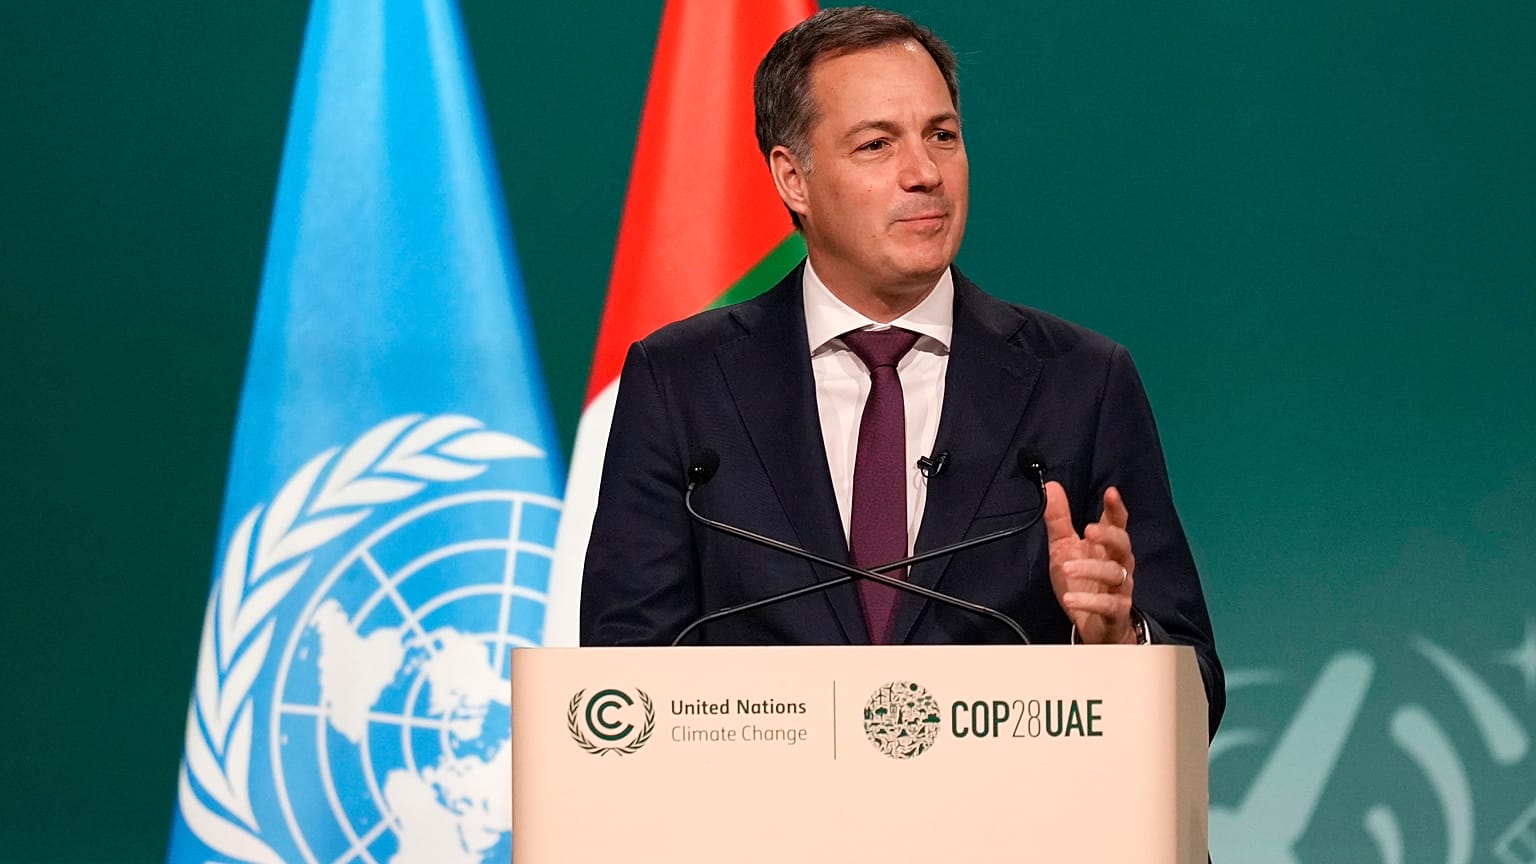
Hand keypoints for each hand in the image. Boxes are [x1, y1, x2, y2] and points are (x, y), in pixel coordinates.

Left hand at [1043, 481, 1135, 643]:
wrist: (1094, 626)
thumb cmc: (1083, 583)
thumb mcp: (1064, 548)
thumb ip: (1059, 520)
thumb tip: (1051, 487)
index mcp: (1106, 547)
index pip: (1117, 523)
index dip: (1116, 508)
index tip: (1111, 492)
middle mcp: (1118, 564)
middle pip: (1123, 545)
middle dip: (1109, 536)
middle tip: (1089, 531)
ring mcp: (1119, 589)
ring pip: (1115, 574)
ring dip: (1090, 569)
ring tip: (1066, 567)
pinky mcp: (1115, 612)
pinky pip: (1108, 605)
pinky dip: (1089, 601)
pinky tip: (1070, 599)